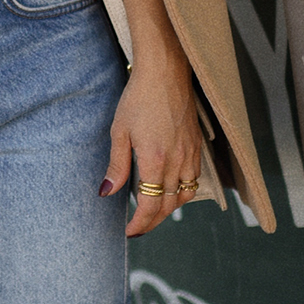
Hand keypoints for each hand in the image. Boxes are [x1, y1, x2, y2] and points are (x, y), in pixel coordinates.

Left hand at [99, 0, 203, 239]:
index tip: (129, 231)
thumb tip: (107, 193)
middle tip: (137, 227)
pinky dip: (181, 192)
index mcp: (155, 159)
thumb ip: (116, 166)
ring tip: (151, 212)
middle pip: (168, 206)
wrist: (166, 72)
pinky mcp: (197, 147)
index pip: (150, 205)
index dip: (140, 224)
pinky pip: (193, 180)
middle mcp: (177, 161)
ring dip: (168, 209)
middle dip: (152, 221)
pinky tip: (169, 190)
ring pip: (184, 196)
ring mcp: (190, 154)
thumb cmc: (139, 98)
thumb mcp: (120, 132)